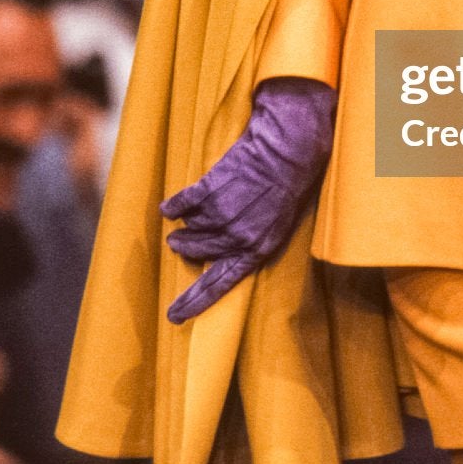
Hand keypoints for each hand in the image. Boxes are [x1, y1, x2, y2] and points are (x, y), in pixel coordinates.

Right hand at [160, 77, 335, 322]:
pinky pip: (181, 205)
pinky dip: (174, 206)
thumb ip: (252, 243)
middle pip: (198, 253)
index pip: (220, 284)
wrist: (290, 148)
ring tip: (186, 217)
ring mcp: (223, 214)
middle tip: (179, 242)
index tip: (175, 315)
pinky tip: (171, 206)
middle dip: (186, 248)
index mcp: (258, 249)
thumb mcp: (280, 224)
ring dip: (185, 224)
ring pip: (189, 229)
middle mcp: (238, 237)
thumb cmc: (291, 184)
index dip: (195, 301)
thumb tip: (225, 257)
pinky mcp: (210, 189)